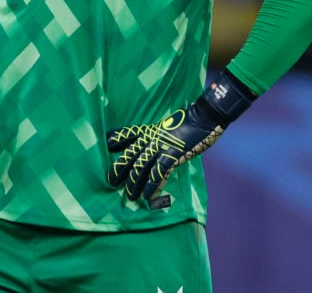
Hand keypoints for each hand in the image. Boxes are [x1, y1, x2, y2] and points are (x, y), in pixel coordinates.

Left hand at [107, 69, 255, 202]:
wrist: (204, 117)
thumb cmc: (191, 120)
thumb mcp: (171, 125)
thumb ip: (161, 134)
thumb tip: (158, 144)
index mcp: (151, 130)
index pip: (129, 134)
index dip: (117, 138)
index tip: (107, 143)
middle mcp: (152, 138)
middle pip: (131, 154)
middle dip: (120, 168)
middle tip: (110, 180)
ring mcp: (161, 146)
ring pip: (141, 166)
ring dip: (134, 182)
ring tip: (129, 195)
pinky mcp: (172, 155)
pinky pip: (158, 173)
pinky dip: (152, 185)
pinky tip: (147, 196)